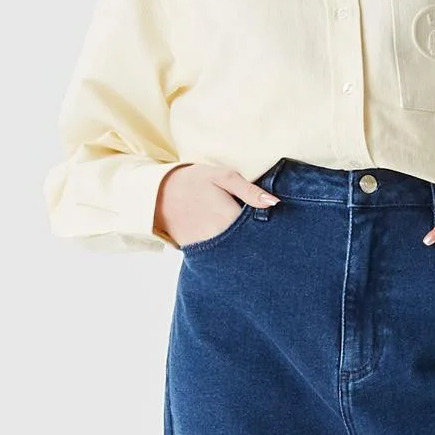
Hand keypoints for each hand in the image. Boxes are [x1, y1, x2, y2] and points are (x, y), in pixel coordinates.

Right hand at [155, 162, 278, 245]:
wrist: (157, 194)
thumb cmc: (193, 181)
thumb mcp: (223, 177)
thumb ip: (249, 191)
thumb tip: (275, 203)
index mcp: (229, 218)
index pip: (261, 231)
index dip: (271, 229)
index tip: (278, 227)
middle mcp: (220, 238)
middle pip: (250, 246)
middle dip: (260, 242)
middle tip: (267, 238)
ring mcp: (208, 248)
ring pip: (236, 254)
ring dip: (245, 249)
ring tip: (252, 243)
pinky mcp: (198, 253)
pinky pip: (220, 257)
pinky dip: (229, 254)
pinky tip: (234, 246)